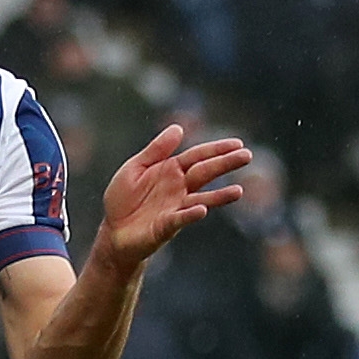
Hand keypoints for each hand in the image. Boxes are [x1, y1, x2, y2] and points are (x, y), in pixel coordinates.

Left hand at [94, 125, 250, 272]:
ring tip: (238, 191)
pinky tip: (202, 210)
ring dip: (220, 196)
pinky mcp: (166, 226)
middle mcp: (179, 188)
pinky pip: (181, 219)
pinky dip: (191, 215)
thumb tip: (178, 127)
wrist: (112, 231)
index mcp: (171, 170)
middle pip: (205, 172)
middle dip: (225, 164)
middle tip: (247, 156)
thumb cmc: (123, 199)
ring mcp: (176, 207)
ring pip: (202, 199)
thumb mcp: (135, 167)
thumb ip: (156, 150)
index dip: (216, 149)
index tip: (238, 143)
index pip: (198, 156)